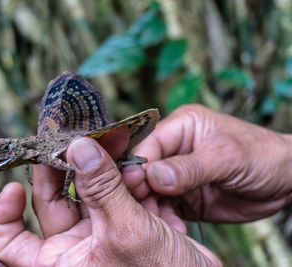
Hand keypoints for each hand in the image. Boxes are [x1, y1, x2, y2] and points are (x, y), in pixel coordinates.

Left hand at [0, 128, 220, 265]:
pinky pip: (121, 195)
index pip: (12, 242)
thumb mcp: (126, 233)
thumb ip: (102, 188)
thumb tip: (79, 147)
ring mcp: (104, 236)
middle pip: (56, 202)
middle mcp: (77, 249)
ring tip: (117, 145)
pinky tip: (141, 168)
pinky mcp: (130, 225)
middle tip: (75, 138)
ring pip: (91, 192)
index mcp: (61, 263)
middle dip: (67, 168)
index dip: (5, 214)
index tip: (13, 185)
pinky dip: (130, 180)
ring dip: (105, 169)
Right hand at [131, 104, 291, 222]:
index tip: (138, 186)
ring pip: (151, 192)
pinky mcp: (182, 197)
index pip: (149, 144)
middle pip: (144, 169)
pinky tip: (176, 229)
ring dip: (154, 209)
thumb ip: (190, 167)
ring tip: (167, 224)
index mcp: (181, 126)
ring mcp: (177, 175)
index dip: (140, 165)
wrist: (285, 182)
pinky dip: (166, 220)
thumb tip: (153, 175)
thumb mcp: (227, 157)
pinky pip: (164, 208)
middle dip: (143, 190)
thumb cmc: (262, 155)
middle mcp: (174, 149)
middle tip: (147, 209)